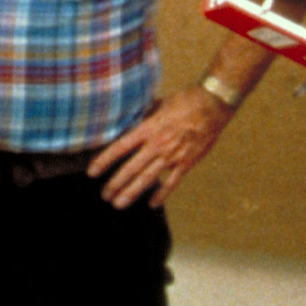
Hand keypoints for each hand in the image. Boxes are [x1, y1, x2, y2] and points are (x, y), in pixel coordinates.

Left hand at [88, 87, 229, 208]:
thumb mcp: (159, 103)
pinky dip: (162, 194)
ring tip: (118, 204)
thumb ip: (144, 116)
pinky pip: (172, 182)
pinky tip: (152, 203)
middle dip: (115, 183)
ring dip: (131, 192)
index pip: (120, 147)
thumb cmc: (186, 101)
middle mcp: (157, 145)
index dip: (104, 160)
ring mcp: (172, 156)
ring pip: (148, 179)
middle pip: (131, 168)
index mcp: (148, 129)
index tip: (92, 172)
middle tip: (104, 195)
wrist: (213, 105)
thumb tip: (130, 119)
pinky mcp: (187, 162)